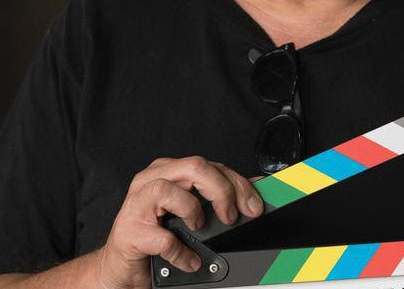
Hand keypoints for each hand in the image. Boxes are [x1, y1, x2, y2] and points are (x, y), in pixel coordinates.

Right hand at [96, 157, 263, 288]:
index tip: (253, 204)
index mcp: (169, 170)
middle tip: (232, 216)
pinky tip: (189, 259)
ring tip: (198, 228)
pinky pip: (163, 238)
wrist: (120, 268)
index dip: (237, 183)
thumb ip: (216, 196)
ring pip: (170, 190)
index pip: (211, 165)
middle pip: (195, 167)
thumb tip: (254, 188)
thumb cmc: (156, 235)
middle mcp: (152, 178)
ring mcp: (137, 203)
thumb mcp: (190, 211)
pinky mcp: (129, 231)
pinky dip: (182, 251)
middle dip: (222, 190)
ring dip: (194, 212)